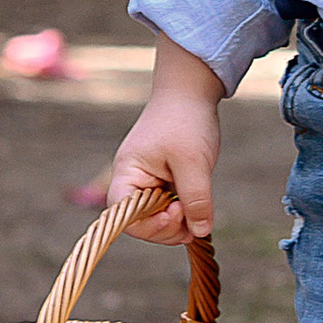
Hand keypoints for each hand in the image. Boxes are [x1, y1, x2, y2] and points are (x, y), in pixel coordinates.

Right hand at [105, 35, 225, 242]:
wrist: (190, 90)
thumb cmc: (185, 120)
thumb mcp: (193, 162)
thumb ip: (195, 199)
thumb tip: (198, 232)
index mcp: (128, 173)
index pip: (124, 215)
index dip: (149, 225)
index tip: (176, 214)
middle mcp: (133, 180)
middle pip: (141, 222)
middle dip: (167, 227)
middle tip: (192, 218)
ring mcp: (148, 181)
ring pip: (156, 218)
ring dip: (177, 223)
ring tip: (198, 214)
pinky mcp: (162, 180)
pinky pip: (167, 207)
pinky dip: (182, 212)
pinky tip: (197, 208)